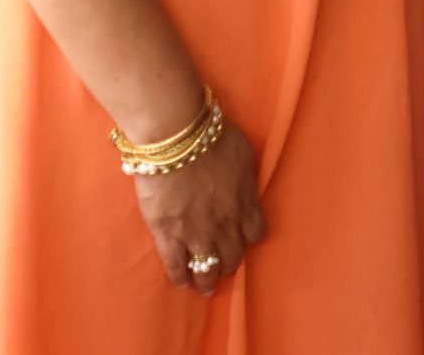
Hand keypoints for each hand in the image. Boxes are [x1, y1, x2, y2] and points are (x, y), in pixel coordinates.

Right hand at [132, 122, 265, 294]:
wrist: (179, 138)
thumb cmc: (213, 136)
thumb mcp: (244, 154)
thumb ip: (245, 177)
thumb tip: (243, 185)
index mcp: (245, 202)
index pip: (255, 233)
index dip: (249, 239)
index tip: (242, 240)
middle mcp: (225, 223)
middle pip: (233, 254)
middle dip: (229, 264)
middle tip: (224, 268)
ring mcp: (197, 231)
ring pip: (207, 267)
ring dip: (207, 279)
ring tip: (205, 287)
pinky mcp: (168, 233)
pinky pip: (176, 265)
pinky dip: (180, 277)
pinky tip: (182, 282)